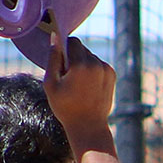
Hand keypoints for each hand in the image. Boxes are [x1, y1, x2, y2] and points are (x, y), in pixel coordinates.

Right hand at [42, 31, 117, 150]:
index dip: (64, 49)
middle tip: (68, 76)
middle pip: (82, 48)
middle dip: (73, 57)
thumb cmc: (65, 107)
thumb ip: (52, 58)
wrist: (88, 125)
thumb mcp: (51, 83)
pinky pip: (98, 64)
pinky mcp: (112, 74)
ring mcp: (106, 69)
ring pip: (90, 56)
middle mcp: (96, 64)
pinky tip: (87, 85)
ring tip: (78, 83)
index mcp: (81, 65)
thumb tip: (55, 37)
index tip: (60, 62)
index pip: (73, 42)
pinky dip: (92, 70)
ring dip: (83, 63)